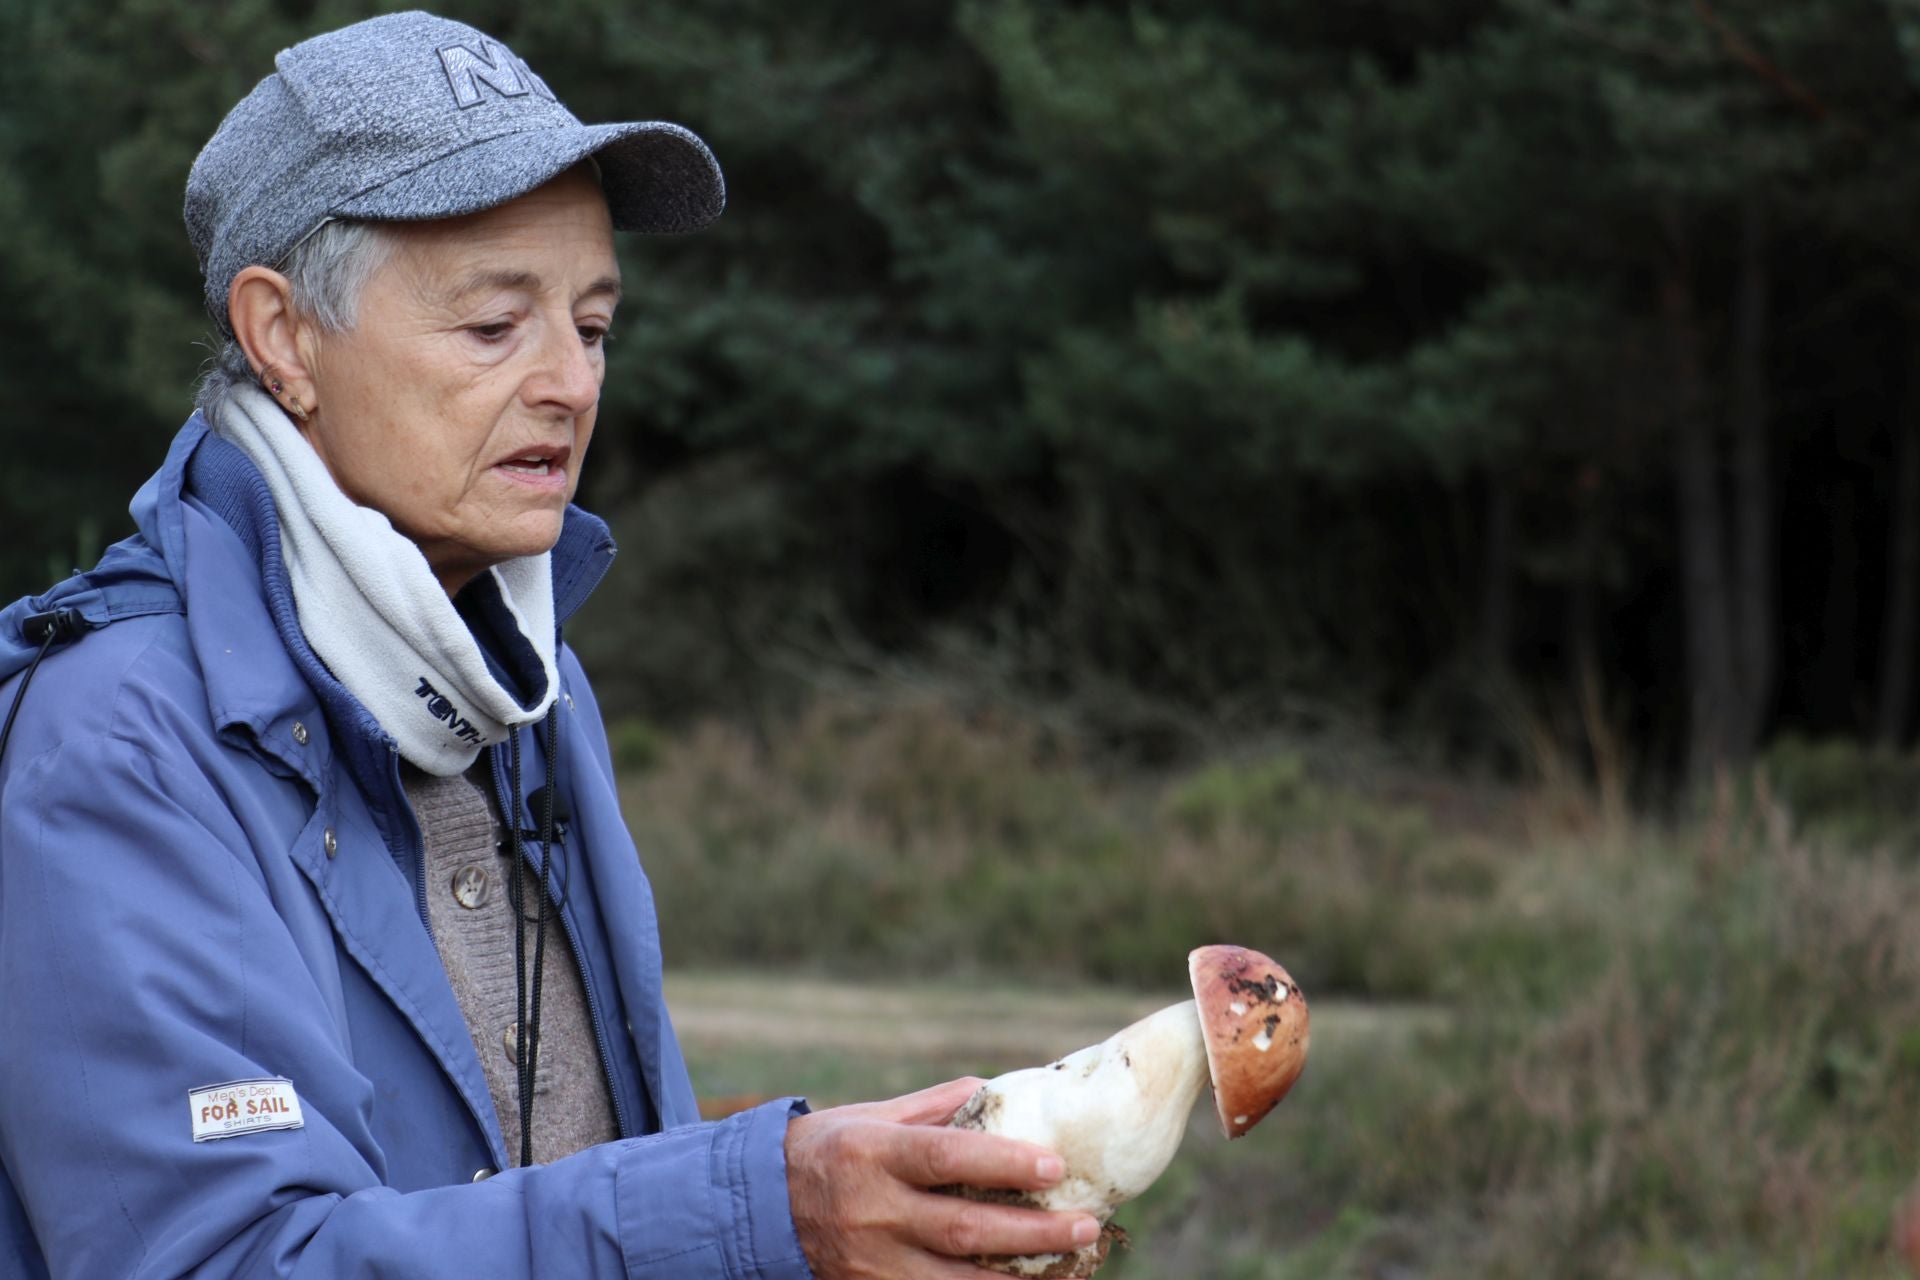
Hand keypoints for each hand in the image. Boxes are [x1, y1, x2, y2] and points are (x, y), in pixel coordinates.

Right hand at [785, 1077, 1101, 1278]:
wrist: (761, 1208)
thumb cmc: (830, 1149)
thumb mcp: (873, 1116)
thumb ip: (937, 1107)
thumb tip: (1002, 1090)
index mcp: (874, 1153)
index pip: (947, 1157)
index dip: (1004, 1163)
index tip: (1054, 1166)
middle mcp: (873, 1210)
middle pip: (964, 1229)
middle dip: (1032, 1232)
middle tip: (1086, 1225)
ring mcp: (872, 1261)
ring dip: (1019, 1278)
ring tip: (1070, 1266)